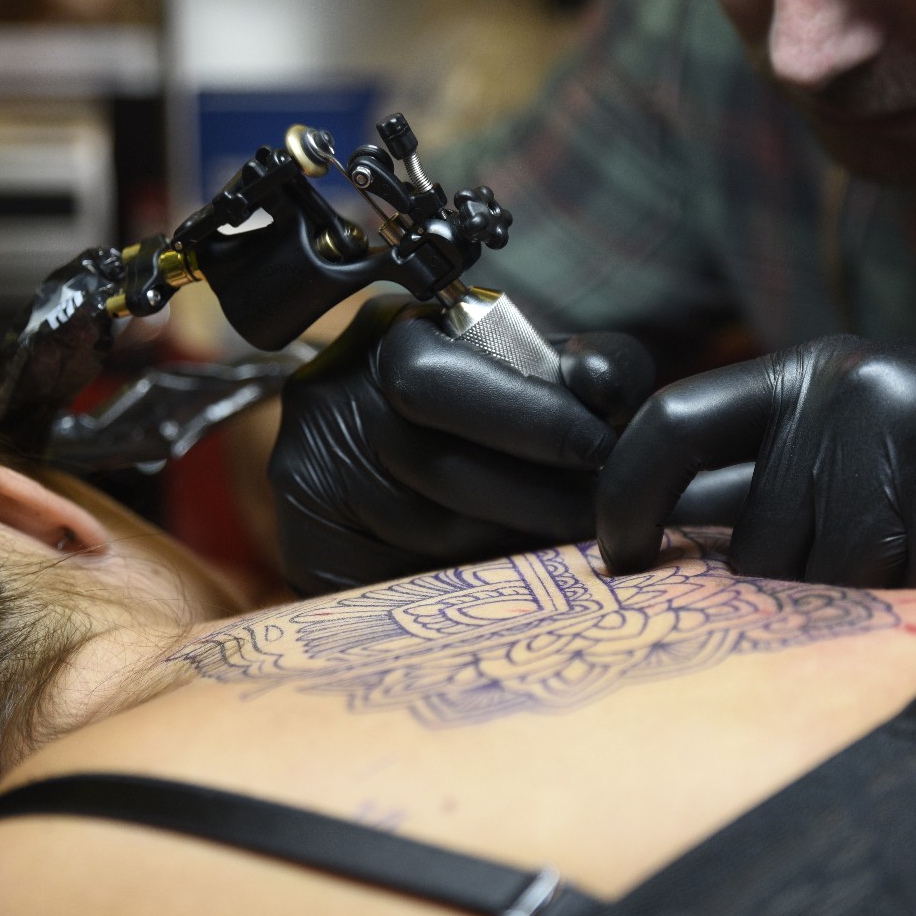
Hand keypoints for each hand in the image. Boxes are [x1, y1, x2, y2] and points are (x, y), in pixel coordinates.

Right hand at [271, 294, 653, 594]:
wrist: (379, 456)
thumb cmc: (478, 407)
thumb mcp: (535, 368)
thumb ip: (584, 367)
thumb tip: (607, 394)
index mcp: (387, 334)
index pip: (440, 381)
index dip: (530, 420)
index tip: (600, 450)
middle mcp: (329, 399)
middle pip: (437, 466)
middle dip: (535, 494)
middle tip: (598, 514)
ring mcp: (307, 476)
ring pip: (430, 534)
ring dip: (512, 542)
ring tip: (561, 540)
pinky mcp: (309, 549)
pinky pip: (403, 580)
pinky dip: (467, 581)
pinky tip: (501, 567)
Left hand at [597, 335, 915, 605]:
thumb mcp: (863, 449)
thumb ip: (774, 476)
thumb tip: (659, 538)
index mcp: (808, 373)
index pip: (672, 421)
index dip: (624, 493)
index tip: (616, 556)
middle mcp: (844, 381)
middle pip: (754, 540)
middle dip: (807, 584)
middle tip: (895, 553)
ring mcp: (907, 417)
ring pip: (824, 577)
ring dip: (879, 595)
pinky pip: (905, 586)